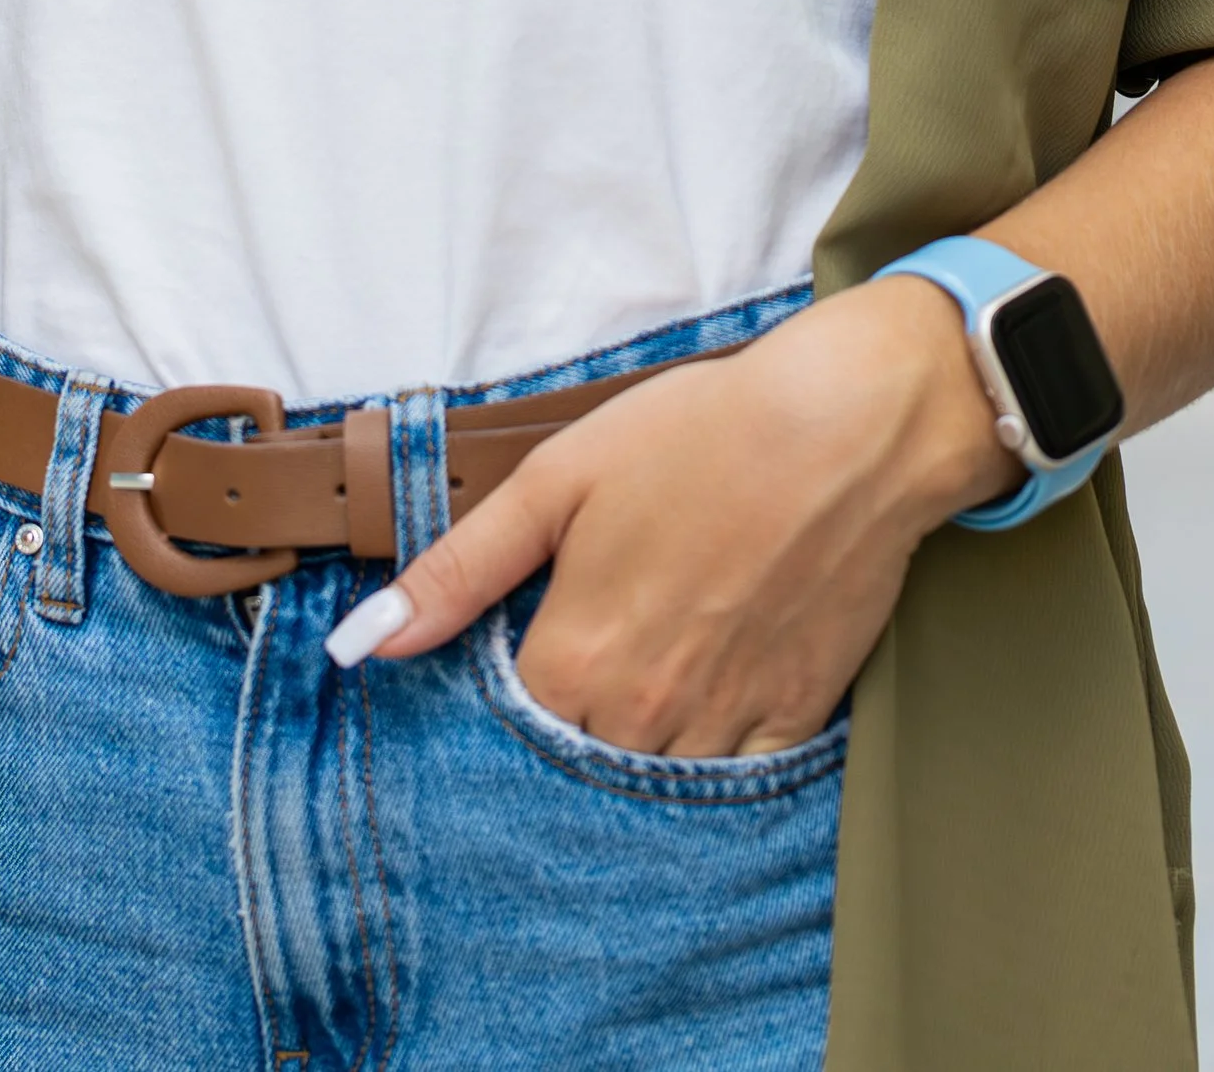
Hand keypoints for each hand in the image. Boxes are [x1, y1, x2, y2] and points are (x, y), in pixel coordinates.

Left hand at [347, 282, 1015, 755]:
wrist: (844, 429)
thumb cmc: (696, 435)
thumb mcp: (558, 480)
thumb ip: (461, 569)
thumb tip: (368, 640)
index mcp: (579, 658)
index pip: (508, 729)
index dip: (503, 694)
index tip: (517, 654)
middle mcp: (648, 714)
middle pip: (579, 764)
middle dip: (565, 729)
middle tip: (583, 657)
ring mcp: (726, 725)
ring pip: (655, 784)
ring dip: (635, 750)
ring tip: (639, 677)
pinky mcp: (796, 718)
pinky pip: (738, 783)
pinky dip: (713, 759)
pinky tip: (704, 703)